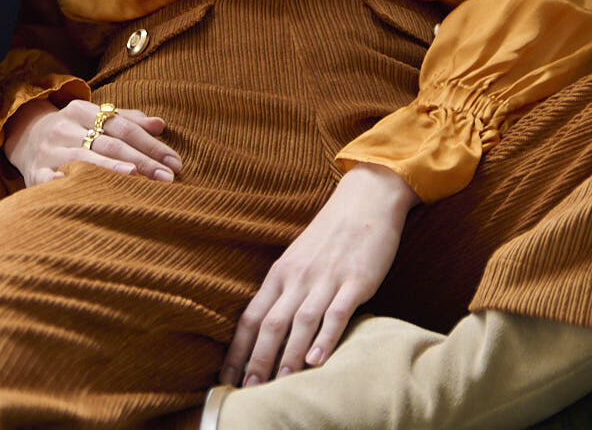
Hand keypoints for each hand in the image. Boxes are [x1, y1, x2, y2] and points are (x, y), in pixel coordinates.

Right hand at [2, 97, 180, 186]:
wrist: (22, 136)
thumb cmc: (72, 130)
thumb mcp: (94, 118)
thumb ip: (128, 120)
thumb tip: (160, 124)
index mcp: (81, 110)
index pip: (122, 127)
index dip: (150, 144)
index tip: (175, 162)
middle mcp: (65, 128)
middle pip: (109, 144)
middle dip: (143, 161)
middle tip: (169, 178)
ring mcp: (49, 150)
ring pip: (85, 159)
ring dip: (113, 169)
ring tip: (138, 178)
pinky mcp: (35, 173)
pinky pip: (53, 180)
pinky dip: (68, 184)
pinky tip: (87, 191)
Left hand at [220, 163, 418, 386]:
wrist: (364, 201)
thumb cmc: (330, 236)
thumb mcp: (298, 260)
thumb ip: (285, 292)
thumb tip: (267, 331)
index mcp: (280, 274)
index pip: (250, 317)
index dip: (237, 350)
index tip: (227, 378)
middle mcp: (297, 278)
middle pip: (270, 323)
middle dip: (256, 359)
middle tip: (248, 391)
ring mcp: (326, 279)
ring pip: (300, 321)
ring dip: (288, 355)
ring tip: (278, 384)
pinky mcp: (356, 280)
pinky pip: (337, 312)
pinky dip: (325, 337)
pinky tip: (317, 360)